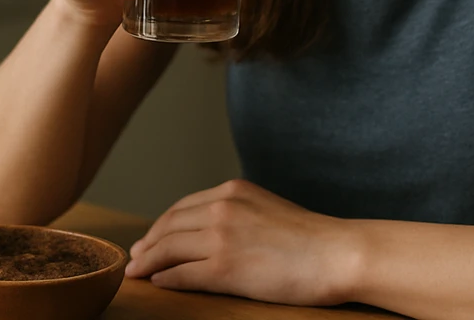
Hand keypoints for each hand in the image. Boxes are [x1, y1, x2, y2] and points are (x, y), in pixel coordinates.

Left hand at [124, 179, 358, 305]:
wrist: (338, 253)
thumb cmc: (312, 239)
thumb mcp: (268, 210)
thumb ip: (239, 214)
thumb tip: (211, 232)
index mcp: (234, 191)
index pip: (183, 206)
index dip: (162, 225)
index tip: (150, 238)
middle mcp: (223, 207)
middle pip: (170, 225)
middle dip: (148, 242)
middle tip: (136, 256)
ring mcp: (222, 236)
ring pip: (170, 247)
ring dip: (148, 260)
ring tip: (137, 271)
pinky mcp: (225, 266)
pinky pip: (182, 273)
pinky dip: (165, 277)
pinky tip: (157, 282)